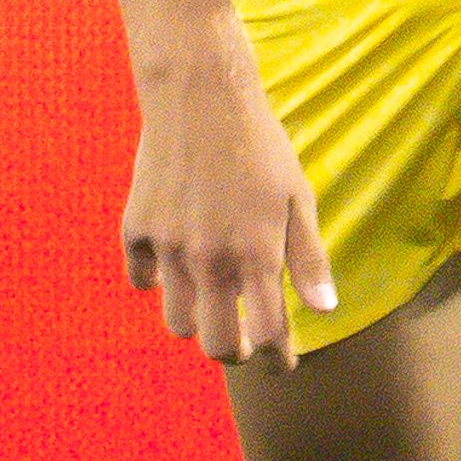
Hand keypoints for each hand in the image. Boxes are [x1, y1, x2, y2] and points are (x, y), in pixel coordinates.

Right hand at [123, 45, 335, 371]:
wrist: (200, 98)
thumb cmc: (261, 147)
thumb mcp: (298, 198)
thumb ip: (309, 258)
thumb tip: (324, 311)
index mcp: (256, 255)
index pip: (268, 335)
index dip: (279, 357)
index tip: (284, 361)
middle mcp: (210, 259)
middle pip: (216, 344)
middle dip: (235, 351)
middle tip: (246, 339)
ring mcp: (168, 247)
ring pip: (177, 322)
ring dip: (197, 320)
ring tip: (213, 301)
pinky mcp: (136, 228)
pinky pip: (139, 280)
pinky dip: (155, 282)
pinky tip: (174, 265)